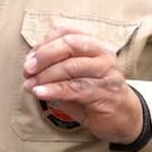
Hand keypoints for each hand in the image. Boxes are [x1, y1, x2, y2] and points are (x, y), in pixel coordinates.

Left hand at [22, 27, 141, 144]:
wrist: (124, 118)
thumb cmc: (93, 95)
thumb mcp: (72, 78)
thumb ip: (54, 69)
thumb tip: (29, 68)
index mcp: (93, 46)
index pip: (67, 32)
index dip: (45, 42)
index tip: (30, 57)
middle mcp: (103, 55)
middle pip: (70, 44)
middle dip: (44, 55)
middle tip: (27, 69)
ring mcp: (107, 74)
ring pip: (72, 67)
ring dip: (46, 76)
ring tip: (30, 85)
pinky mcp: (106, 94)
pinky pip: (75, 88)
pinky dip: (54, 90)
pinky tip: (40, 93)